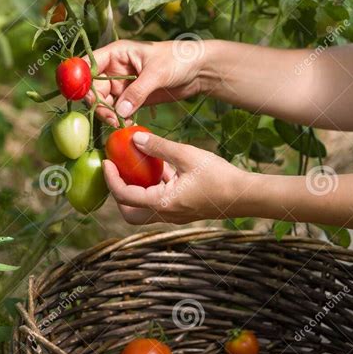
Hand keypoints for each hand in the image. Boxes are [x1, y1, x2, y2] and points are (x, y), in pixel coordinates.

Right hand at [85, 39, 205, 125]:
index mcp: (117, 53)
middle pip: (93, 88)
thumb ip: (137, 92)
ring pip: (104, 102)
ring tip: (121, 123)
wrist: (199, 69)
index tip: (86, 98)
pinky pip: (118, 110)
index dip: (81, 80)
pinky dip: (119, 118)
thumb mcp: (157, 73)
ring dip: (108, 114)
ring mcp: (123, 84)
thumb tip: (119, 111)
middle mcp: (115, 69)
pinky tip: (128, 124)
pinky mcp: (132, 98)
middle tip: (111, 118)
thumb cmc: (179, 59)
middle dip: (98, 104)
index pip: (88, 65)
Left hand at [103, 129, 244, 224]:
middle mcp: (165, 214)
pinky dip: (154, 188)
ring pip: (144, 210)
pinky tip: (163, 168)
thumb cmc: (218, 176)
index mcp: (162, 203)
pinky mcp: (184, 211)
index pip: (124, 195)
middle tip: (118, 171)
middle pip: (130, 213)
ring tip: (139, 165)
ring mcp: (175, 215)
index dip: (111, 178)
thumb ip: (159, 147)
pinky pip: (160, 203)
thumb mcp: (186, 155)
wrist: (245, 195)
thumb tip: (135, 138)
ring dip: (137, 190)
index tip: (106, 161)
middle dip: (119, 194)